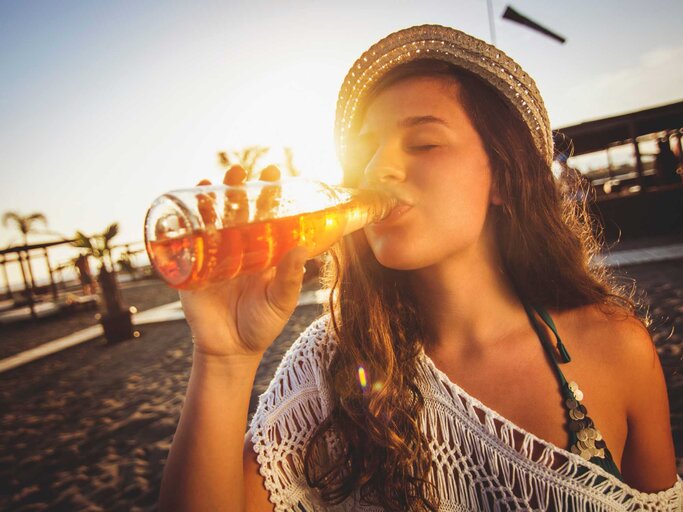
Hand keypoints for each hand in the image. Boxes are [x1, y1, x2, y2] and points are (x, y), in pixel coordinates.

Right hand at [179, 165, 307, 358]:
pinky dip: (186, 222)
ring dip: (212, 198)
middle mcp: (238, 249)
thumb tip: (304, 248)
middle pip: (237, 211)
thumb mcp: (281, 302)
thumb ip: (291, 278)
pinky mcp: (192, 269)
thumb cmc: (260, 325)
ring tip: (216, 181)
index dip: (269, 195)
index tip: (275, 174)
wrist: (230, 350)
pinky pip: (187, 242)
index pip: (266, 216)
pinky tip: (187, 206)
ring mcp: (214, 256)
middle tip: (243, 170)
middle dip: (239, 189)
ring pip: (212, 220)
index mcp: (262, 252)